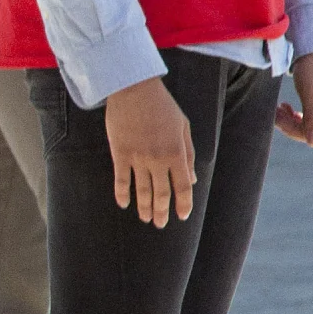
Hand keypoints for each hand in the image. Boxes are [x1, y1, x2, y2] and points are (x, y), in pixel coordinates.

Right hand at [103, 76, 198, 226]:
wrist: (134, 89)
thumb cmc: (162, 106)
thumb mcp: (183, 127)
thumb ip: (188, 154)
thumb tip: (192, 179)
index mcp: (176, 152)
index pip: (182, 186)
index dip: (183, 204)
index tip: (182, 216)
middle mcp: (158, 159)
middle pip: (162, 192)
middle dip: (162, 211)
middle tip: (160, 224)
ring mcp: (137, 157)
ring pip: (142, 190)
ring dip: (145, 207)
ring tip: (146, 219)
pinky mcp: (120, 153)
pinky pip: (121, 179)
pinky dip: (122, 193)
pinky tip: (124, 204)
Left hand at [276, 49, 312, 145]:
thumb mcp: (310, 93)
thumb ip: (312, 118)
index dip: (294, 130)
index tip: (276, 116)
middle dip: (291, 125)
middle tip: (274, 112)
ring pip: (310, 126)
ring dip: (291, 121)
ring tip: (278, 109)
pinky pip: (310, 119)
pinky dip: (296, 116)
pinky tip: (285, 108)